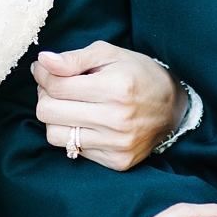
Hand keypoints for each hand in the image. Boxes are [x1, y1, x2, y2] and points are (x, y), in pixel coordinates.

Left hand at [33, 42, 188, 169]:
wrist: (173, 108)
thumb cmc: (138, 74)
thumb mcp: (110, 54)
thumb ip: (74, 58)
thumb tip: (43, 62)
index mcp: (115, 87)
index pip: (56, 86)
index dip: (43, 75)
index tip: (43, 69)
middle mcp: (117, 119)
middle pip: (48, 112)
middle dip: (44, 95)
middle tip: (54, 86)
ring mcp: (117, 144)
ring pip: (55, 134)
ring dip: (54, 117)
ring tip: (67, 104)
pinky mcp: (117, 161)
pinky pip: (73, 150)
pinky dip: (72, 133)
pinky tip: (85, 121)